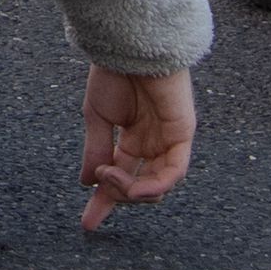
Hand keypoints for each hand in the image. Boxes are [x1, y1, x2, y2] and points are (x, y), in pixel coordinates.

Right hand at [78, 65, 194, 228]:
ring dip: (131, 191)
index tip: (87, 224)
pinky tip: (132, 184)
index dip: (104, 202)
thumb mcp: (96, 117)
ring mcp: (168, 139)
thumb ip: (96, 151)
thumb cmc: (112, 72)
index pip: (120, 177)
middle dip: (117, 197)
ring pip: (158, 185)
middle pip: (140, 186)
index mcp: (132, 137)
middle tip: (98, 191)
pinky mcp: (182, 133)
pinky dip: (154, 184)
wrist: (128, 45)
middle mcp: (152, 142)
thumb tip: (88, 183)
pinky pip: (174, 171)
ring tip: (108, 178)